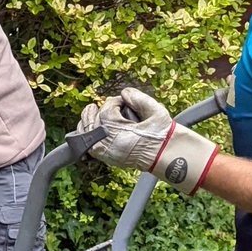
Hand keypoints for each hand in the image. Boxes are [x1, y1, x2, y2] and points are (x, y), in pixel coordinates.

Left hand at [78, 87, 218, 194]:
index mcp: (114, 128)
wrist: (165, 154)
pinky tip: (90, 129)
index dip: (116, 102)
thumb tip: (124, 93)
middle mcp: (105, 140)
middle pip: (92, 119)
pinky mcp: (105, 157)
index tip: (124, 102)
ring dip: (88, 121)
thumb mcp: (154, 110)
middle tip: (107, 107)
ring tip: (92, 113)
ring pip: (85, 131)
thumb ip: (138, 97)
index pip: (108, 108)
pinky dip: (87, 135)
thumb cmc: (161, 134)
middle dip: (99, 111)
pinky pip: (88, 145)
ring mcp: (103, 150)